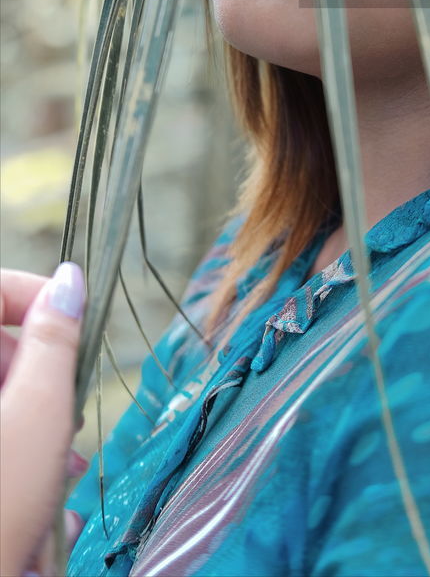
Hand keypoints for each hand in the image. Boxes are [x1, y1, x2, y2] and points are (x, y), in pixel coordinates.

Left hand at [0, 266, 87, 576]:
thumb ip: (55, 338)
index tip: (72, 321)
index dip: (32, 295)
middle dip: (39, 373)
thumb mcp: (40, 413)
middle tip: (67, 413)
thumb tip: (69, 279)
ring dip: (31, 420)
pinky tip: (37, 495)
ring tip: (59, 468)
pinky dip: (12, 451)